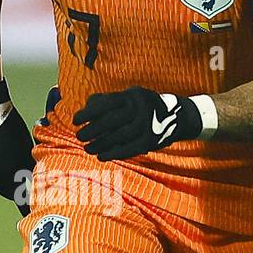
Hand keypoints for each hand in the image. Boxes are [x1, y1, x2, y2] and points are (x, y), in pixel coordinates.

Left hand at [74, 88, 201, 160]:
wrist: (177, 116)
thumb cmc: (143, 106)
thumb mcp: (129, 96)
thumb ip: (107, 99)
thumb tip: (86, 107)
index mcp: (132, 95)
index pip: (106, 104)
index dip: (88, 113)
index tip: (75, 120)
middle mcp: (141, 109)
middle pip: (111, 121)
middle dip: (92, 130)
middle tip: (79, 137)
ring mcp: (147, 125)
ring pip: (118, 137)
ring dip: (100, 144)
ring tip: (88, 148)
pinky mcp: (151, 141)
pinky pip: (129, 149)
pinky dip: (113, 154)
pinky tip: (101, 156)